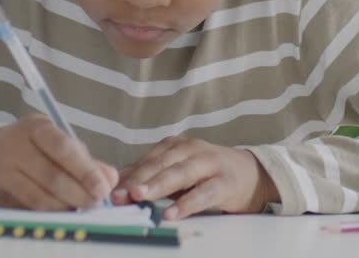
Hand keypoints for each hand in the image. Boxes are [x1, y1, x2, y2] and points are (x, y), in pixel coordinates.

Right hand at [0, 113, 117, 209]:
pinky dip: (49, 211)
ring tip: (81, 208)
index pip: (63, 148)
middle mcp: (16, 145)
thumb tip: (110, 179)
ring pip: (39, 195)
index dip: (85, 170)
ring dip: (65, 206)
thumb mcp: (59, 144)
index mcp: (37, 127)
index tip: (103, 188)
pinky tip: (63, 212)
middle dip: (79, 193)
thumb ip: (86, 161)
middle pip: (52, 175)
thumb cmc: (36, 149)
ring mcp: (4, 169)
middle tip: (96, 203)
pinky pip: (28, 206)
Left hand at [111, 137, 278, 219]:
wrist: (251, 173)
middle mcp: (192, 149)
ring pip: (180, 173)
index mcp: (176, 146)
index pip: (147, 160)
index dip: (127, 175)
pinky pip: (204, 193)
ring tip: (139, 196)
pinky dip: (187, 203)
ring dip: (158, 185)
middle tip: (119, 193)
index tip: (107, 191)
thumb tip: (116, 185)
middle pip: (161, 164)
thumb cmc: (208, 173)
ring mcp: (210, 163)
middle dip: (137, 179)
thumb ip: (151, 175)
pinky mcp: (226, 182)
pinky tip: (172, 213)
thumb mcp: (178, 169)